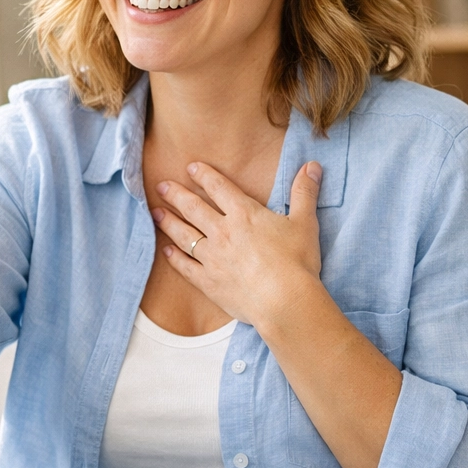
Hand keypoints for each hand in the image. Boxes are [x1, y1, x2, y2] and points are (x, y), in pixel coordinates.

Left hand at [152, 160, 322, 327]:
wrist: (284, 301)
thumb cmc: (297, 262)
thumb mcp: (305, 222)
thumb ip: (304, 192)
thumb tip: (313, 165)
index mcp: (244, 214)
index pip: (219, 188)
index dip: (204, 175)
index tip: (191, 167)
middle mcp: (222, 232)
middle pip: (193, 208)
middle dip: (176, 194)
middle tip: (161, 185)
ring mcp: (212, 258)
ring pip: (184, 235)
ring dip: (168, 222)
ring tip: (155, 212)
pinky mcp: (208, 282)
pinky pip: (185, 267)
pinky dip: (174, 258)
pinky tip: (165, 251)